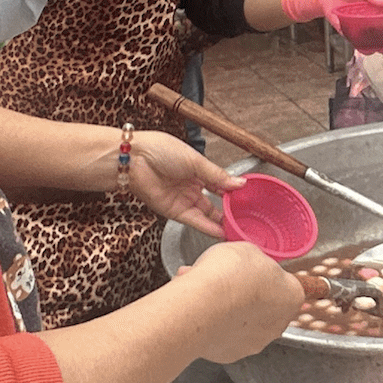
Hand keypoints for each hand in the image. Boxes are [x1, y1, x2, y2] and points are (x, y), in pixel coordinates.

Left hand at [124, 130, 241, 237]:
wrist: (134, 160)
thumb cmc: (160, 151)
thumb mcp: (196, 161)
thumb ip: (218, 175)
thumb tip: (239, 182)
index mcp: (197, 170)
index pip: (220, 183)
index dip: (232, 191)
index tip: (248, 199)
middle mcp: (191, 186)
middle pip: (214, 202)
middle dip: (228, 211)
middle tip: (245, 218)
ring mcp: (183, 200)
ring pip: (206, 214)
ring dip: (220, 222)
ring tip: (237, 230)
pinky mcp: (174, 212)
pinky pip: (194, 221)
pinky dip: (208, 227)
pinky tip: (221, 232)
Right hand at [170, 240, 303, 362]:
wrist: (199, 306)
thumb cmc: (227, 277)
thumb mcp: (248, 250)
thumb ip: (257, 262)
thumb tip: (252, 266)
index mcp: (292, 296)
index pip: (289, 286)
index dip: (268, 276)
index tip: (256, 273)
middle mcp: (278, 324)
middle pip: (267, 306)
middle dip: (249, 295)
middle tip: (229, 281)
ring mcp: (255, 342)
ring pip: (245, 323)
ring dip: (231, 310)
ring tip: (207, 293)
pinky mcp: (232, 354)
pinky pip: (225, 336)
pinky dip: (215, 325)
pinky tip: (201, 310)